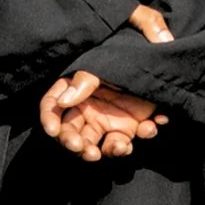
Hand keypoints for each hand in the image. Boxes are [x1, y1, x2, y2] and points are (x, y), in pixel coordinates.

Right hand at [38, 6, 172, 164]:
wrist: (155, 58)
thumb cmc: (123, 52)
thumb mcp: (102, 62)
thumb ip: (84, 80)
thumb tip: (63, 101)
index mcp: (75, 90)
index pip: (52, 106)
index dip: (48, 119)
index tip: (53, 131)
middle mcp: (86, 109)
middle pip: (70, 132)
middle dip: (74, 144)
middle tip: (86, 151)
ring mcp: (106, 121)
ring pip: (96, 145)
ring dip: (106, 151)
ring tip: (121, 147)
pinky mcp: (127, 129)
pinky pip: (124, 144)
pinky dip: (138, 138)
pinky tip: (150, 126)